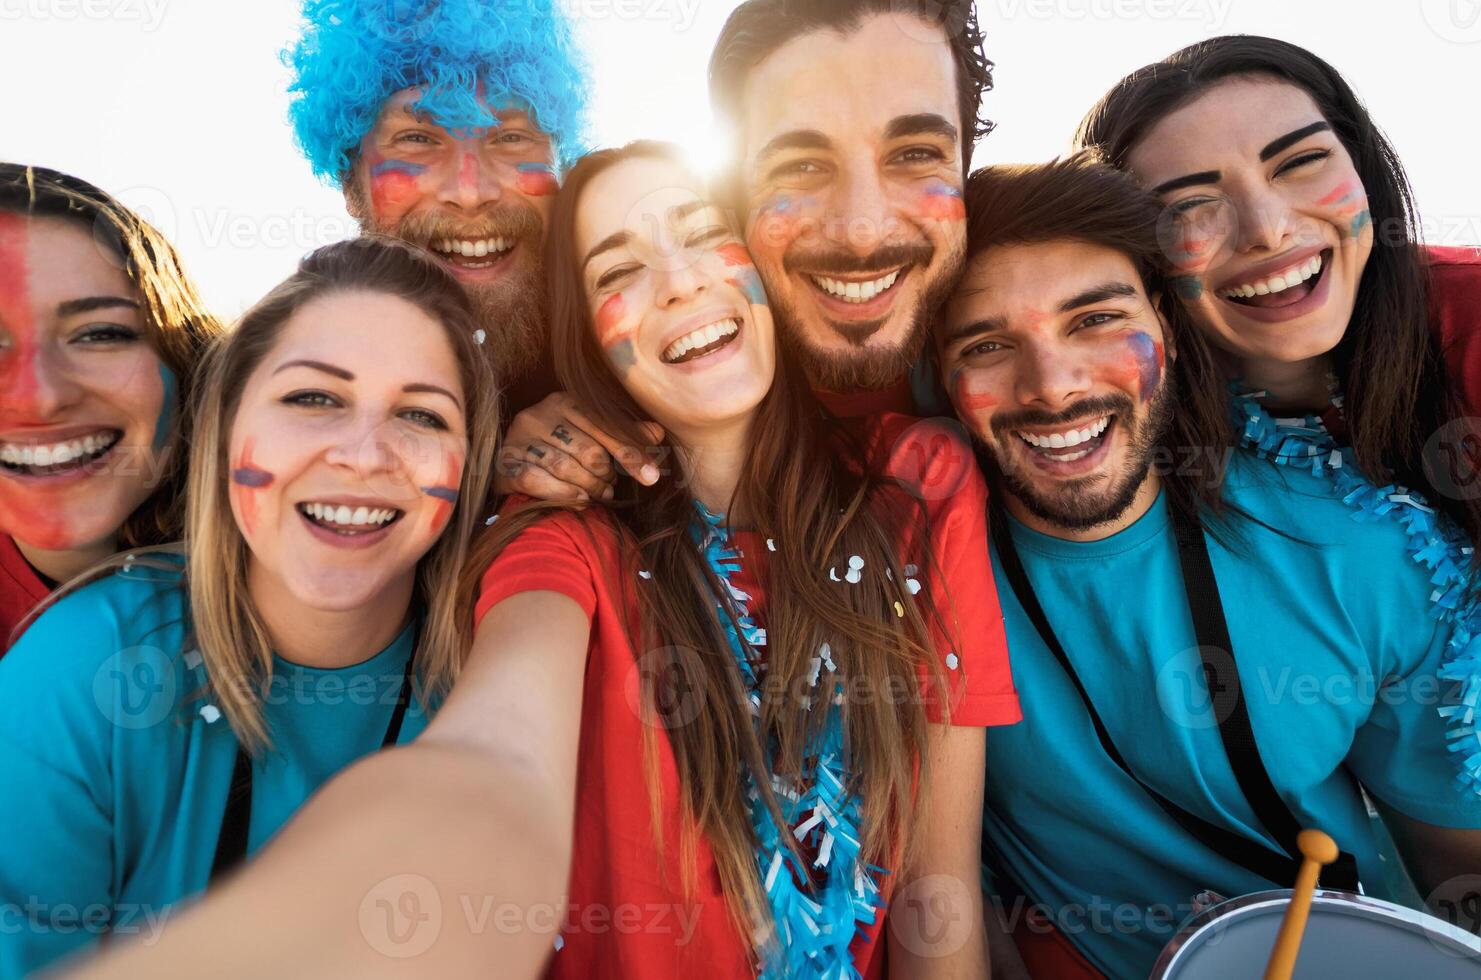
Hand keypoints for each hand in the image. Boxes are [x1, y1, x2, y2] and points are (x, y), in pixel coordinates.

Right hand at [495, 392, 663, 500]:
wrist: (512, 462)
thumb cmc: (560, 447)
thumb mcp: (591, 434)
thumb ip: (623, 434)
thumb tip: (658, 433)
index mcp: (566, 401)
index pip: (606, 429)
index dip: (631, 455)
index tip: (650, 477)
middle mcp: (540, 414)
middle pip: (588, 451)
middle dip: (605, 476)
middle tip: (609, 487)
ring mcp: (520, 437)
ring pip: (566, 468)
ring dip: (588, 488)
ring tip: (597, 496)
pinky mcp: (506, 462)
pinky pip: (538, 481)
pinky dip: (563, 495)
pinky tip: (578, 501)